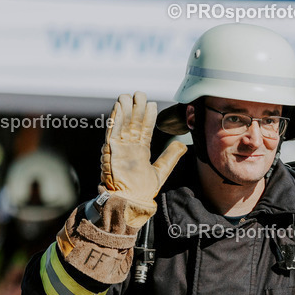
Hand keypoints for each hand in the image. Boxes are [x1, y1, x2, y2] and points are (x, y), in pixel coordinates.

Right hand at [101, 92, 186, 226]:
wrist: (131, 201)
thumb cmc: (142, 190)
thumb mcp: (161, 171)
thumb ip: (170, 156)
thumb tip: (183, 144)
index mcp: (140, 151)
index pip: (145, 129)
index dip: (148, 116)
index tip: (152, 104)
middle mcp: (129, 146)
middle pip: (133, 123)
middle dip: (137, 108)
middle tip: (140, 93)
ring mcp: (120, 147)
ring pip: (122, 124)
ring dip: (125, 109)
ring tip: (128, 95)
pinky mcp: (111, 150)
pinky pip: (112, 131)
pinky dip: (115, 118)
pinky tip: (118, 107)